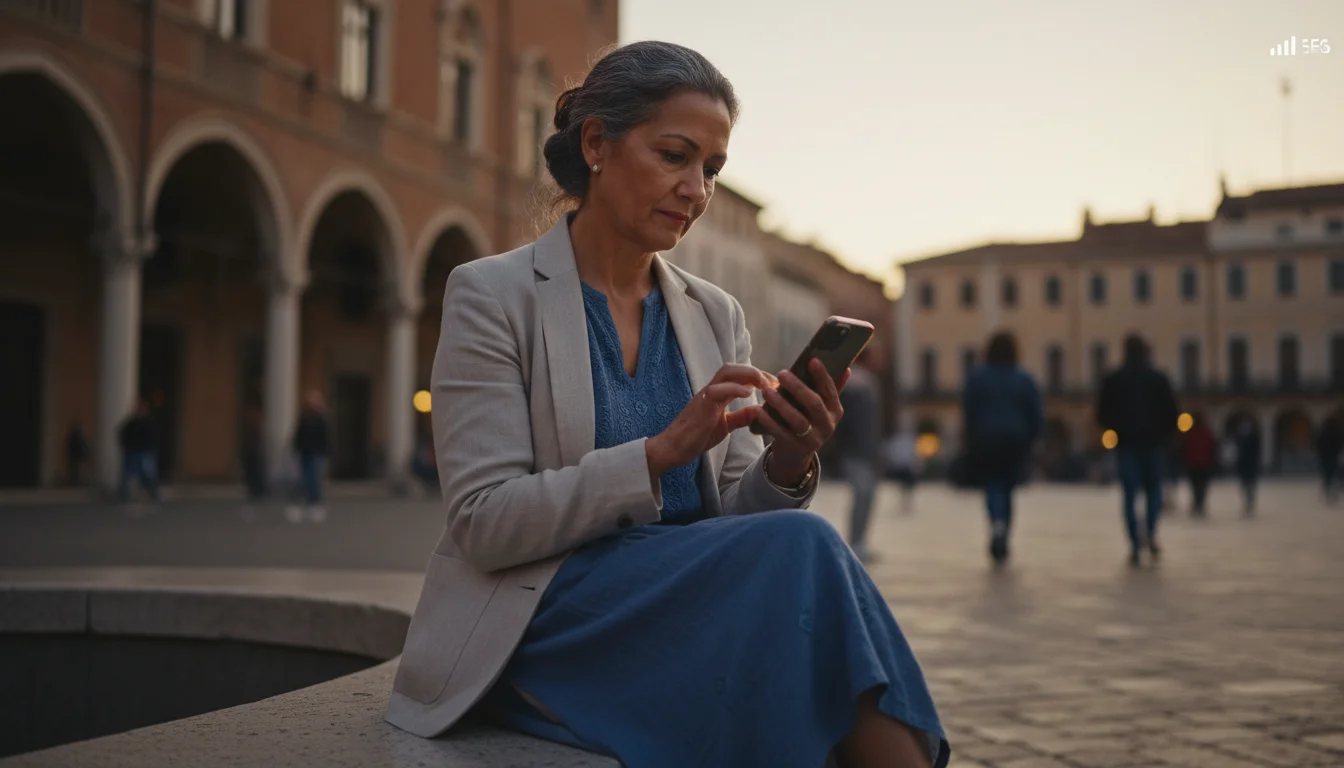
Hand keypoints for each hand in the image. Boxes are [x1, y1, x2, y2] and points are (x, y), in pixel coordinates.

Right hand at [646, 364, 775, 478]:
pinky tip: (749, 393)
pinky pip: (718, 390)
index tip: (774, 385)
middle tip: (772, 383)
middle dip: (755, 371)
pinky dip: (735, 388)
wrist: (674, 448)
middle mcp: (711, 390)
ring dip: (748, 374)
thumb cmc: (697, 436)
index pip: (739, 376)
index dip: (757, 377)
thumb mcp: (725, 425)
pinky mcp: (701, 404)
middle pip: (733, 368)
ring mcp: (705, 395)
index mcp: (717, 394)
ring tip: (764, 385)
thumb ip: (741, 416)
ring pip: (726, 372)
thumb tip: (759, 410)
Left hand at [756, 359, 850, 484]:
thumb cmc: (807, 421)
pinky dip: (769, 421)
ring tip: (766, 391)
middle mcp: (828, 425)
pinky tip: (758, 410)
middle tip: (782, 373)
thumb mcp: (821, 408)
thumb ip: (831, 389)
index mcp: (835, 411)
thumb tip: (846, 368)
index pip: (830, 390)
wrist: (795, 455)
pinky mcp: (796, 448)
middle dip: (798, 387)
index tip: (812, 360)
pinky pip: (781, 433)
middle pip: (814, 404)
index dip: (822, 375)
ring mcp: (813, 439)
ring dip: (781, 404)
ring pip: (798, 420)